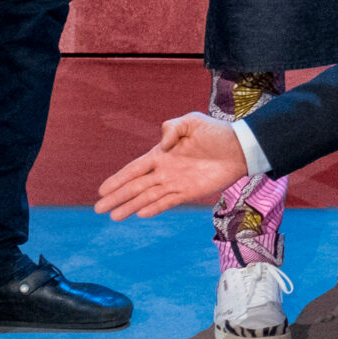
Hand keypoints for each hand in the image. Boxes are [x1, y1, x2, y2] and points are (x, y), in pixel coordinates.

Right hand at [95, 113, 248, 220]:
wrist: (239, 148)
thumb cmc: (215, 132)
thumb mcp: (192, 121)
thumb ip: (172, 128)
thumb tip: (161, 145)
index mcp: (161, 154)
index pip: (134, 169)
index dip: (118, 179)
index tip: (102, 189)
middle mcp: (165, 170)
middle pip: (135, 186)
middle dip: (117, 197)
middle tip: (99, 208)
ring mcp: (176, 182)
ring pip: (147, 197)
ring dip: (130, 207)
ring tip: (113, 217)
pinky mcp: (189, 192)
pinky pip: (167, 202)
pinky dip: (154, 208)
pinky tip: (140, 214)